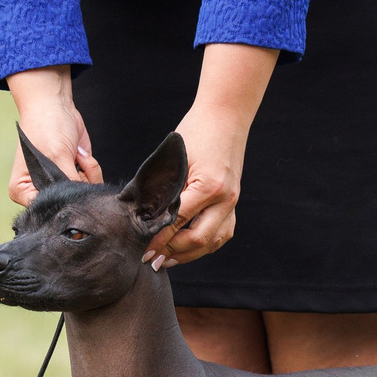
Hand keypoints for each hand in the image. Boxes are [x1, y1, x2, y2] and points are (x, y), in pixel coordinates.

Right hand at [8, 66, 99, 205]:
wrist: (55, 105)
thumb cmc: (46, 127)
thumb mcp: (57, 157)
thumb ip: (68, 183)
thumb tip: (83, 202)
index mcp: (22, 191)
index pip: (45, 209)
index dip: (61, 199)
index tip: (67, 179)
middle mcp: (39, 191)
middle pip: (67, 203)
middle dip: (76, 183)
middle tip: (71, 162)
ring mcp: (58, 184)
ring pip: (83, 194)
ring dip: (86, 173)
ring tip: (74, 155)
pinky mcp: (74, 175)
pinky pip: (91, 183)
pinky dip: (90, 168)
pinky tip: (80, 154)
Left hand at [146, 44, 275, 269]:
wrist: (225, 116)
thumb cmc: (195, 132)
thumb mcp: (175, 159)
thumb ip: (165, 188)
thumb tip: (145, 217)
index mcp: (209, 186)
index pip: (178, 221)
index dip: (158, 239)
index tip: (142, 250)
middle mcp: (225, 198)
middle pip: (198, 238)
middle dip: (172, 252)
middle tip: (150, 260)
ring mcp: (233, 202)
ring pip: (213, 241)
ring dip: (189, 254)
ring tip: (166, 260)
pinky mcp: (233, 202)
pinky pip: (223, 233)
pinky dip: (205, 244)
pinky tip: (188, 249)